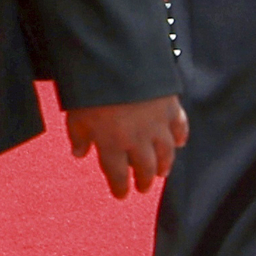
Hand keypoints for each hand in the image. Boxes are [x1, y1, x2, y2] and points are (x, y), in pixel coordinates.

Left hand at [64, 95, 188, 198]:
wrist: (116, 60)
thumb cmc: (90, 88)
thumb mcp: (75, 114)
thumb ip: (78, 136)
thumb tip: (79, 154)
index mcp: (111, 144)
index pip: (117, 175)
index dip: (120, 187)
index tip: (121, 195)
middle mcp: (137, 140)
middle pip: (145, 168)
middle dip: (144, 180)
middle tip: (144, 187)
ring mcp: (156, 124)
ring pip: (165, 153)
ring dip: (164, 165)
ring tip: (163, 173)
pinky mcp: (170, 107)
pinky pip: (179, 127)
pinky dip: (180, 137)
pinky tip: (180, 143)